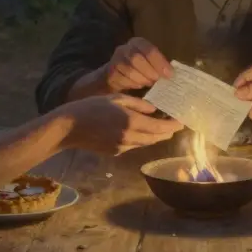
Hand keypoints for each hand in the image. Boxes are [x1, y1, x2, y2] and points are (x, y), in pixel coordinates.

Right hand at [60, 94, 182, 155]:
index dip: (173, 125)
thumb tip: (154, 110)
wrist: (69, 127)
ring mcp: (123, 147)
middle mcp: (130, 137)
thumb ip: (139, 104)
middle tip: (174, 124)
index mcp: (131, 121)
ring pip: (146, 143)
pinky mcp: (116, 153)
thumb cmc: (92, 107)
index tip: (182, 121)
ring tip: (159, 126)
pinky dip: (140, 138)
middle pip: (156, 138)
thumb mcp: (116, 99)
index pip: (160, 127)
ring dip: (155, 136)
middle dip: (167, 132)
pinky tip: (138, 130)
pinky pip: (134, 145)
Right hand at [101, 37, 172, 92]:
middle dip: (149, 72)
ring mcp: (115, 60)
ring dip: (142, 79)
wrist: (117, 75)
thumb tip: (171, 73)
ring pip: (129, 70)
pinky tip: (138, 85)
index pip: (149, 49)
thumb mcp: (152, 63)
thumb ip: (160, 65)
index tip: (169, 74)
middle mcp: (125, 48)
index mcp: (138, 43)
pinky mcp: (110, 73)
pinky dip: (132, 84)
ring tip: (148, 83)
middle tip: (157, 80)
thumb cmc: (141, 69)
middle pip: (136, 59)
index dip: (160, 62)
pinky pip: (122, 79)